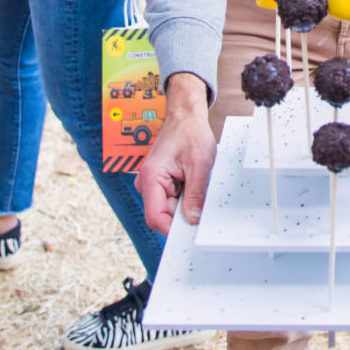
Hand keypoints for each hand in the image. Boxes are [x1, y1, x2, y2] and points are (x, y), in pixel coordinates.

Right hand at [135, 73, 214, 232]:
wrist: (185, 117)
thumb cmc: (190, 133)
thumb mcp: (200, 164)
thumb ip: (195, 194)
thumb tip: (193, 220)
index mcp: (151, 178)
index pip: (156, 218)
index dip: (173, 230)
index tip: (191, 233)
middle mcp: (146, 183)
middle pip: (163, 216)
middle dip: (183, 215)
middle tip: (204, 208)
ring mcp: (152, 185)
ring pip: (169, 209)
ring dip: (186, 204)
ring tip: (199, 185)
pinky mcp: (159, 184)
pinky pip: (172, 200)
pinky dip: (185, 197)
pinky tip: (194, 184)